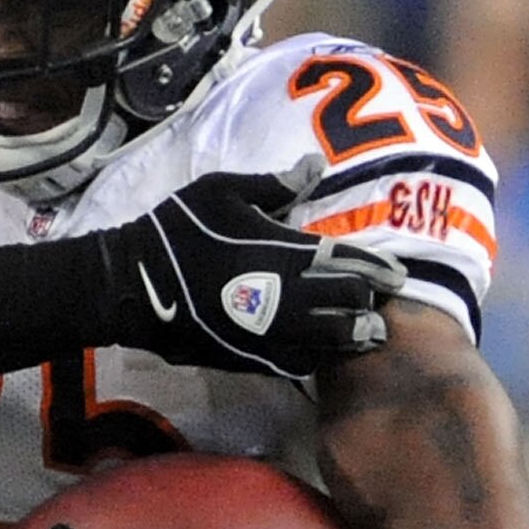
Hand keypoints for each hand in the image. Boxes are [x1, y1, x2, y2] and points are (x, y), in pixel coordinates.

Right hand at [99, 172, 402, 381]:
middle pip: (347, 304)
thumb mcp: (222, 191)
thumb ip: (275, 184)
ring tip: (368, 335)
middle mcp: (283, 297)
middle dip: (370, 303)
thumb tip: (315, 166)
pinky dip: (316, 357)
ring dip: (353, 337)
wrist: (131, 286)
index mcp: (283, 252)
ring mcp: (266, 333)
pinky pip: (295, 363)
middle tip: (384, 304)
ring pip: (328, 341)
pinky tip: (324, 353)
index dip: (378, 269)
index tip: (397, 275)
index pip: (348, 262)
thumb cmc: (175, 231)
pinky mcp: (247, 356)